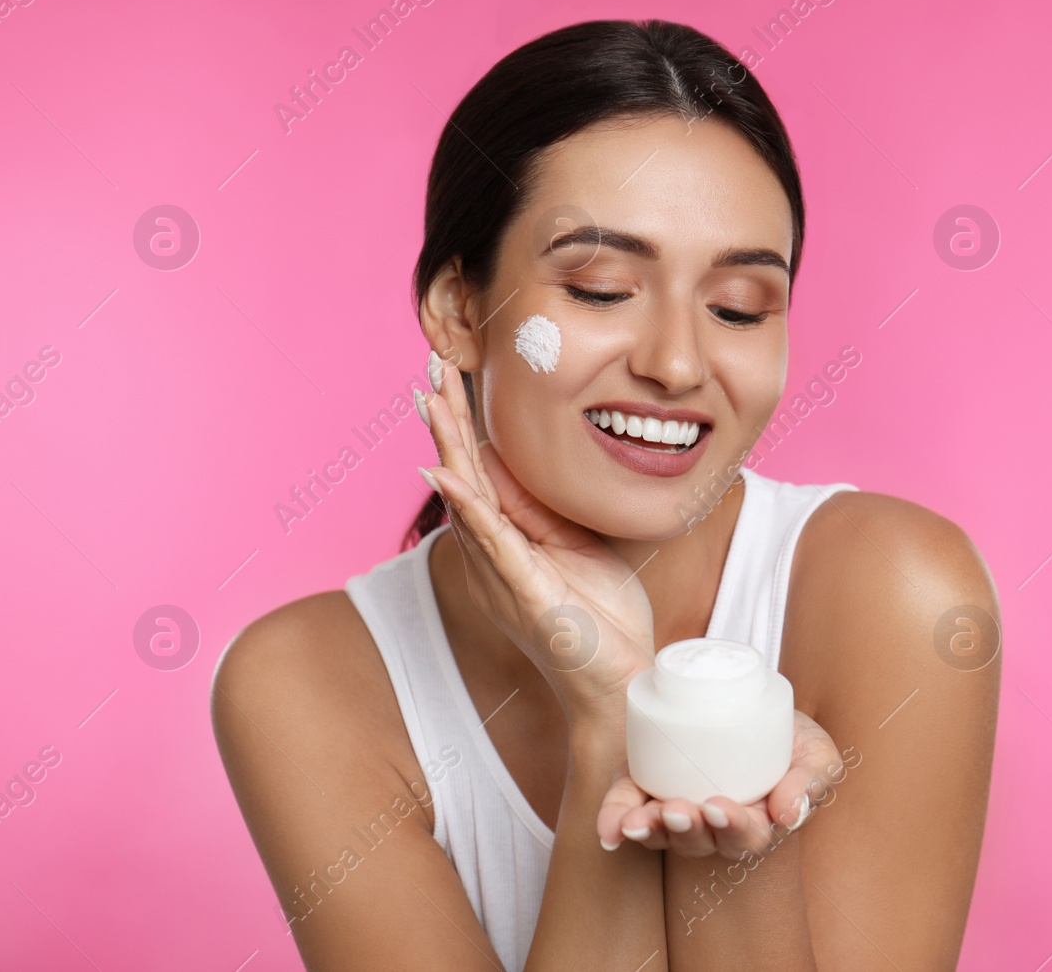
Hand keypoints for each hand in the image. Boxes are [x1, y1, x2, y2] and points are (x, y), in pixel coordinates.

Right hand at [418, 351, 654, 723]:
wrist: (621, 684)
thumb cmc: (603, 622)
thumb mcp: (578, 551)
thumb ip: (546, 515)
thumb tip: (521, 470)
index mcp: (511, 541)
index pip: (481, 469)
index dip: (465, 422)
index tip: (450, 374)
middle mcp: (496, 555)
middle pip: (464, 474)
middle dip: (448, 419)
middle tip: (430, 367)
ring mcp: (506, 574)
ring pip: (470, 499)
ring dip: (448, 447)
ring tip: (429, 402)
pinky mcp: (526, 593)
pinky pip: (494, 543)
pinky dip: (470, 507)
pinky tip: (448, 476)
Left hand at [596, 709, 844, 857]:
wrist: (743, 695)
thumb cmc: (789, 736)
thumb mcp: (816, 751)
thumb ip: (814, 779)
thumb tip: (790, 815)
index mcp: (755, 823)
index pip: (746, 838)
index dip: (733, 828)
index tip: (720, 807)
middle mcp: (712, 824)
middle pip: (698, 841)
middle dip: (687, 831)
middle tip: (679, 811)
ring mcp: (677, 808)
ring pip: (661, 833)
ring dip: (651, 830)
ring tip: (642, 819)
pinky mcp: (646, 789)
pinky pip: (627, 810)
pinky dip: (616, 820)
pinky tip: (611, 829)